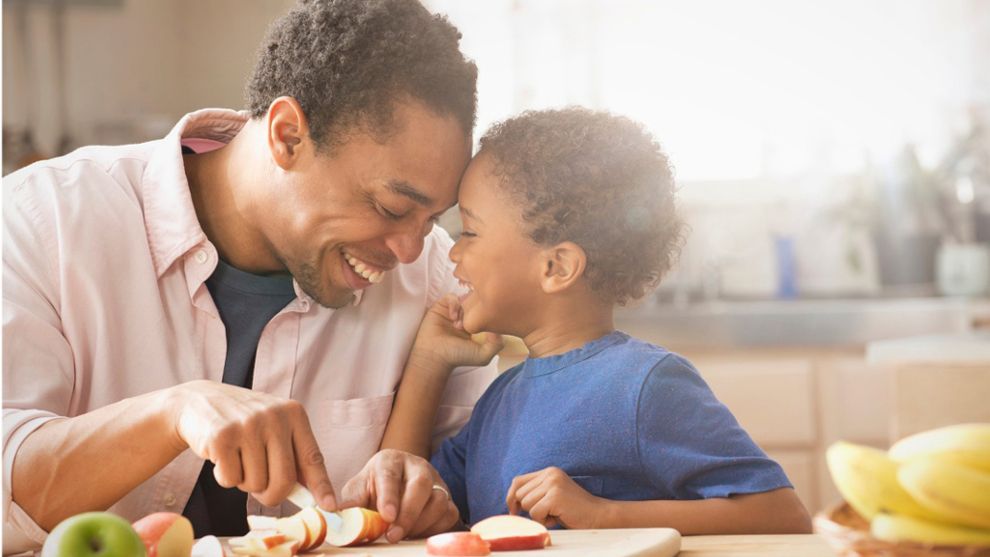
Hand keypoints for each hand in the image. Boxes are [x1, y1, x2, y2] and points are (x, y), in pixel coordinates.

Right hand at [168, 380, 335, 509]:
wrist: (199, 402)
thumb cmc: (244, 423)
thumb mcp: (275, 428)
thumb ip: (294, 457)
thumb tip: (315, 497)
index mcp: (294, 413)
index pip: (312, 457)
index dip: (322, 486)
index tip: (330, 506)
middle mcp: (274, 416)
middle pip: (284, 481)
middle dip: (271, 495)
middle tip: (259, 487)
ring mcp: (247, 425)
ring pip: (256, 484)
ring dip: (244, 481)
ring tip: (238, 457)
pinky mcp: (221, 437)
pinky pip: (230, 480)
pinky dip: (225, 477)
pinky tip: (221, 456)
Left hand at [339, 449, 458, 541]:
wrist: (393, 493)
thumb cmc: (373, 492)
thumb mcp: (357, 494)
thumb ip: (349, 505)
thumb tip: (333, 515)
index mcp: (390, 460)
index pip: (390, 474)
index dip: (389, 496)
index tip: (386, 516)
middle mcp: (417, 466)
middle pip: (421, 484)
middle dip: (408, 513)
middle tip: (393, 535)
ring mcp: (436, 481)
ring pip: (439, 500)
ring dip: (421, 523)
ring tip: (403, 536)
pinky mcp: (448, 498)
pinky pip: (449, 514)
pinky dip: (435, 528)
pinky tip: (417, 534)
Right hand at [409, 294, 502, 370]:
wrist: (435, 356)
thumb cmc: (458, 357)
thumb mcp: (484, 355)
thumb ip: (498, 344)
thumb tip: (500, 326)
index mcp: (477, 325)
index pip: (488, 310)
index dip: (488, 312)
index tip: (484, 322)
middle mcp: (466, 316)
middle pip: (477, 302)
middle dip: (476, 308)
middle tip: (471, 322)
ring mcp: (455, 310)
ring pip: (465, 298)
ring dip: (464, 308)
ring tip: (459, 323)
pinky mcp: (442, 306)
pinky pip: (451, 297)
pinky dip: (454, 304)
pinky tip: (452, 317)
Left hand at [506, 467, 608, 528]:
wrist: (597, 515)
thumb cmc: (573, 509)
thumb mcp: (551, 495)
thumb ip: (535, 493)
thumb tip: (510, 502)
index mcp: (548, 471)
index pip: (518, 481)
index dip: (511, 497)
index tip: (513, 510)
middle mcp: (550, 473)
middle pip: (520, 494)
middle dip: (529, 508)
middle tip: (548, 512)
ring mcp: (553, 483)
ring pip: (526, 504)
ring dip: (538, 515)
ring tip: (555, 513)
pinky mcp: (555, 496)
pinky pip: (535, 513)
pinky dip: (544, 520)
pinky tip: (558, 517)